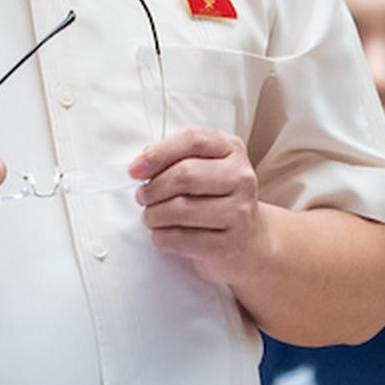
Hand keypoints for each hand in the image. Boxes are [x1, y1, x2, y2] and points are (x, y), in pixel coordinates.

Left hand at [130, 127, 264, 284]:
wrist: (249, 243)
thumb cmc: (216, 199)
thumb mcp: (205, 168)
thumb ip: (176, 158)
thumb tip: (142, 164)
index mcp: (232, 149)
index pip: (193, 139)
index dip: (158, 153)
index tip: (135, 170)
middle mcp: (241, 177)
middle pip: (184, 175)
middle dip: (153, 188)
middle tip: (142, 197)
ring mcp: (239, 212)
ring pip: (179, 209)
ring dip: (153, 215)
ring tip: (151, 216)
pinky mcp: (229, 245)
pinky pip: (180, 238)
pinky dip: (161, 236)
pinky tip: (163, 234)